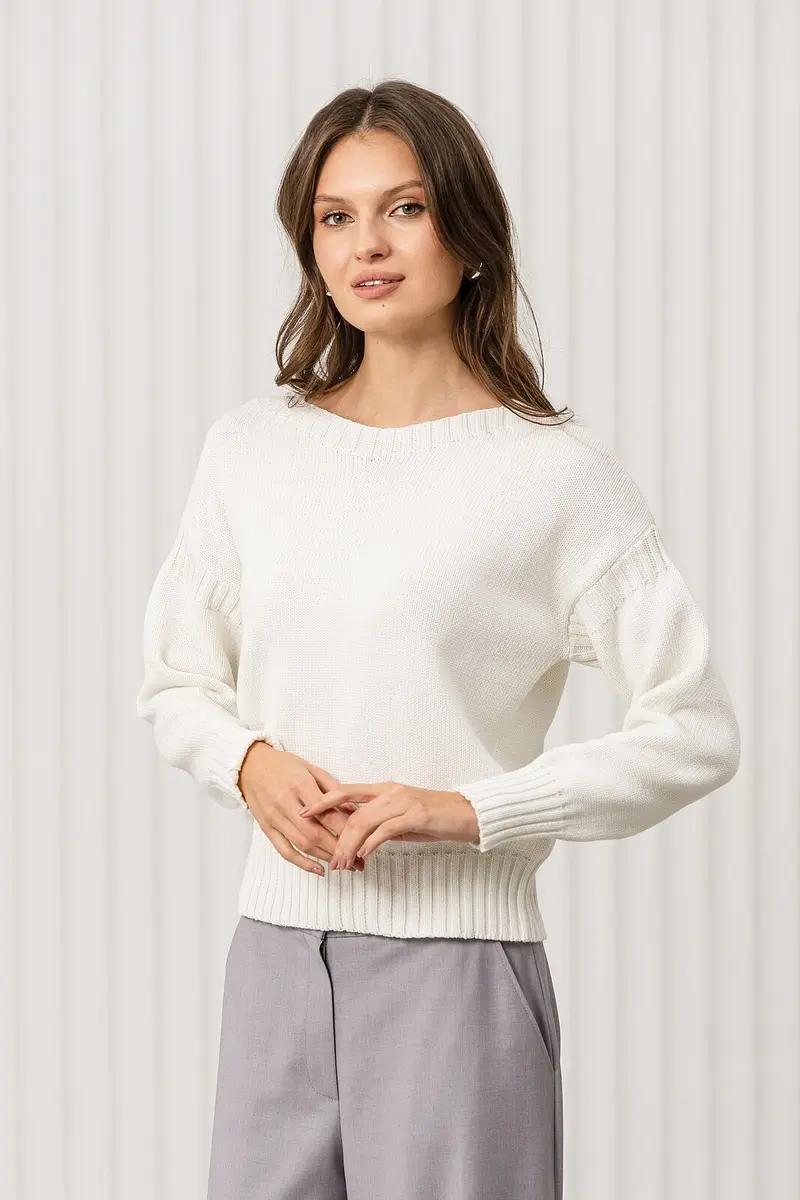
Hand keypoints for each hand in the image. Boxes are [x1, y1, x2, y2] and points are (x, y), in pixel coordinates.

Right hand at [239, 742, 365, 874]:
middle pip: (315, 833)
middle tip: (358, 860)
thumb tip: (353, 810)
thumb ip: (333, 789)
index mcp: (300, 785)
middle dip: (339, 849)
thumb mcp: (311, 768)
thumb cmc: (283, 765)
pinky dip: (302, 863)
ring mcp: (274, 818)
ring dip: (326, 857)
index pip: (327, 813)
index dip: (346, 829)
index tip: (363, 838)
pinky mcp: (266, 828)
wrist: (250, 765)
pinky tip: (319, 869)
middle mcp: (285, 803)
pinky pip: (285, 850)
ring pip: (302, 844)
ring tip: (345, 865)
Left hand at [298, 781, 480, 869]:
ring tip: (342, 863)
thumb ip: (380, 822)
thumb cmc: (435, 817)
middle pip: (351, 808)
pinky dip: (371, 843)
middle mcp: (390, 791)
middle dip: (334, 833)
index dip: (323, 800)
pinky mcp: (416, 815)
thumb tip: (358, 836)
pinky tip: (363, 855)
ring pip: (364, 820)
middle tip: (327, 857)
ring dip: (349, 844)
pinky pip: (386, 829)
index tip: (304, 813)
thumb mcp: (402, 818)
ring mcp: (403, 801)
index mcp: (384, 789)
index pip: (346, 790)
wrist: (467, 814)